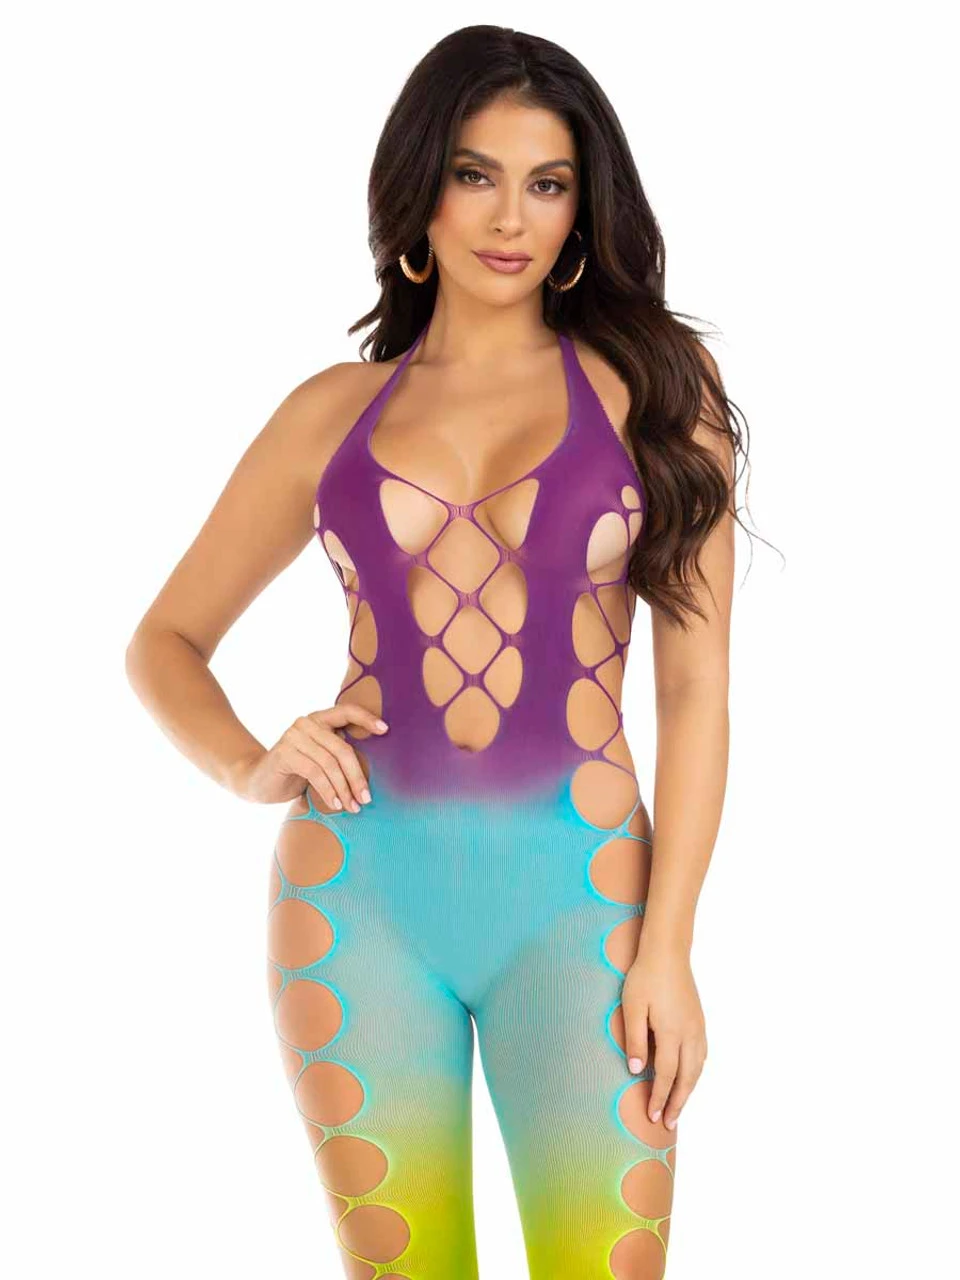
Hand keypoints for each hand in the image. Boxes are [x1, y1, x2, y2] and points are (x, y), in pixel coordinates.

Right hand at [228, 703, 388, 809]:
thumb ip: (338, 755)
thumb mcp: (320, 760)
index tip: (385, 730)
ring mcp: (293, 736)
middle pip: (342, 748)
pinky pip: (315, 773)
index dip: (366, 718)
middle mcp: (306, 723)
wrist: (258, 782)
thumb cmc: (295, 773)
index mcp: (318, 719)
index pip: (346, 711)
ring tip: (353, 807)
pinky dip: (328, 791)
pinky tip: (335, 804)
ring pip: (330, 763)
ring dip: (344, 789)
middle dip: (357, 776)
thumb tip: (373, 770)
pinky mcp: (284, 753)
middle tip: (366, 798)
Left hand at [621, 942, 707, 1130]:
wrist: (668, 952)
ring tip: (679, 1107)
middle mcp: (690, 1034)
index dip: (659, 1097)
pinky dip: (696, 1073)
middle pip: (686, 1078)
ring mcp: (698, 1027)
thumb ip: (634, 1039)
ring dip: (688, 1091)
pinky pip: (702, 1055)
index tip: (653, 1116)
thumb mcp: (632, 1006)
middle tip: (669, 1124)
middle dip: (677, 1103)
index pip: (665, 1075)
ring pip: (698, 1069)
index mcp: (672, 1032)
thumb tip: (635, 1070)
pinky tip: (689, 1077)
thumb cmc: (645, 977)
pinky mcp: (700, 1020)